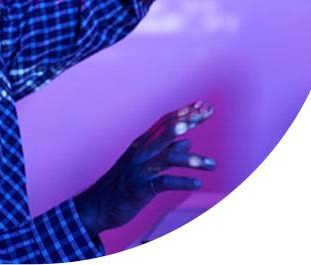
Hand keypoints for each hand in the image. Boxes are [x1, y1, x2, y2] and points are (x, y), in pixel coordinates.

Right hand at [74, 101, 215, 235]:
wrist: (98, 205)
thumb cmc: (124, 183)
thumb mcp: (145, 164)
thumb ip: (166, 151)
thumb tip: (187, 143)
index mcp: (141, 143)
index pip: (165, 121)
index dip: (184, 112)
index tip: (203, 105)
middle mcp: (140, 151)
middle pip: (167, 131)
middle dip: (188, 120)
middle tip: (207, 112)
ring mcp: (139, 168)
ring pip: (167, 157)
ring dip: (191, 160)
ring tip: (212, 164)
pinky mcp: (139, 187)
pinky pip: (163, 182)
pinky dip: (181, 182)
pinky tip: (198, 183)